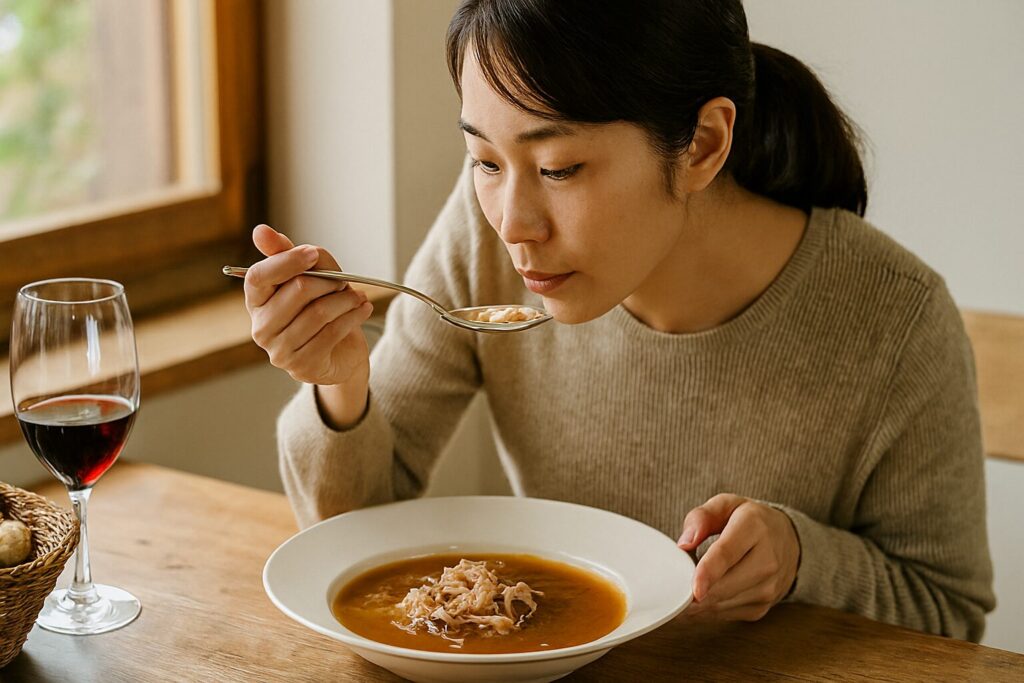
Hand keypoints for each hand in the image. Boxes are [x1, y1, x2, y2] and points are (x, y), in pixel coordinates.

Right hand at [245, 225, 373, 415]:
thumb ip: (290, 255)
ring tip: (358, 296)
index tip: (314, 253)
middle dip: (329, 281)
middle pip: (298, 290)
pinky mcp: (303, 365)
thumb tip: (260, 231)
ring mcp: (279, 350)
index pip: (258, 276)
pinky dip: (353, 316)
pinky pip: (332, 332)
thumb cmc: (320, 311)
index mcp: (256, 302)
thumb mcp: (309, 278)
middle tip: (344, 282)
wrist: (339, 356)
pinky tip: (363, 309)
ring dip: (346, 299)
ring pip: (319, 312)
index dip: (288, 261)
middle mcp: (261, 328)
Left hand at [678, 493, 799, 621]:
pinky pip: (727, 615)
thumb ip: (702, 517)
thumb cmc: (750, 521)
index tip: (693, 588)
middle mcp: (767, 560)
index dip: (708, 573)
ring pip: (724, 604)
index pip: (727, 554)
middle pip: (725, 586)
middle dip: (695, 593)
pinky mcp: (762, 607)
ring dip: (699, 602)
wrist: (788, 540)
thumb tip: (684, 543)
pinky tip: (703, 595)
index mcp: (754, 527)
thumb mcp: (726, 505)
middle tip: (674, 589)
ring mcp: (768, 587)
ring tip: (686, 588)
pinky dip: (709, 608)